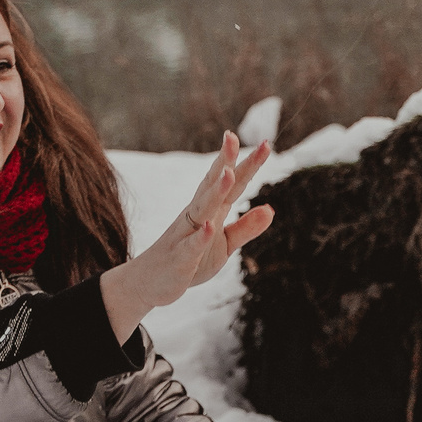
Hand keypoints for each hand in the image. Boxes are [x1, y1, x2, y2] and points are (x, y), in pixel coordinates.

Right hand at [100, 133, 276, 340]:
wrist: (150, 283)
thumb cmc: (189, 260)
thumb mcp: (224, 245)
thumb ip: (245, 228)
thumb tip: (271, 209)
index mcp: (210, 211)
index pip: (232, 185)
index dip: (247, 165)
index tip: (266, 144)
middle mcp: (196, 216)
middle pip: (213, 186)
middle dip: (225, 163)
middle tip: (233, 138)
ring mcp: (186, 235)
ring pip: (202, 210)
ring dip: (215, 192)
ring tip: (229, 173)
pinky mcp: (180, 258)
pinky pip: (191, 246)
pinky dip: (200, 237)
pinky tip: (209, 226)